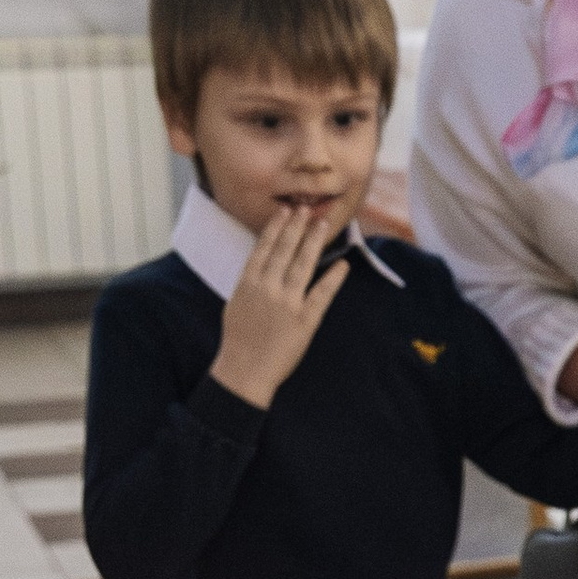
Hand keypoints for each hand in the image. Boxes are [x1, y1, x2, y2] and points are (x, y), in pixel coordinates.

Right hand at [210, 206, 347, 406]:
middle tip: (308, 208)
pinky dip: (333, 278)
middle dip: (297, 227)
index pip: (264, 248)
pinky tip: (342, 264)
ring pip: (303, 265)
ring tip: (323, 224)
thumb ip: (250, 282)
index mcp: (248, 283)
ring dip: (314, 242)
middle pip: (285, 250)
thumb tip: (261, 264)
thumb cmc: (238, 338)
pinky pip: (322, 294)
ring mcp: (287, 303)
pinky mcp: (305, 320)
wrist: (244, 370)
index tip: (285, 211)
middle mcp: (268, 288)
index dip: (276, 228)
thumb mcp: (236, 303)